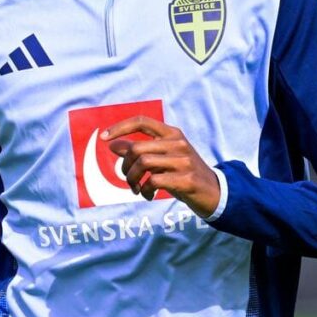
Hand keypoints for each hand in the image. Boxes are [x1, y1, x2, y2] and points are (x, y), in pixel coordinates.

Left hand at [102, 116, 219, 218]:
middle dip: (125, 167)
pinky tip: (148, 195)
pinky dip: (145, 190)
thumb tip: (112, 144)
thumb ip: (139, 150)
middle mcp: (178, 143)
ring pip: (143, 163)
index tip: (103, 138)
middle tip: (128, 181)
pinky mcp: (187, 179)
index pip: (142, 121)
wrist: (214, 193)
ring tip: (137, 189)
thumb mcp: (161, 159)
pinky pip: (154, 181)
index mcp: (172, 133)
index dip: (120, 127)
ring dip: (132, 180)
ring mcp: (184, 160)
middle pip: (137, 148)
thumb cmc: (182, 174)